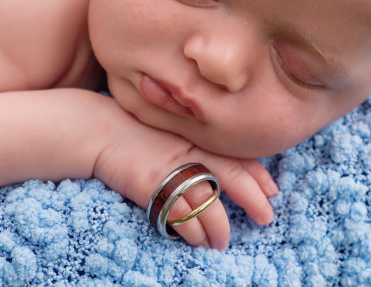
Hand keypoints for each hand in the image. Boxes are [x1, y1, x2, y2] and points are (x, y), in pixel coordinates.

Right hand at [93, 110, 277, 248]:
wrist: (98, 128)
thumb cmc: (134, 130)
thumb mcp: (171, 130)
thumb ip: (193, 144)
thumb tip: (214, 163)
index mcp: (196, 136)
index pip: (235, 154)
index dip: (257, 173)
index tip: (272, 190)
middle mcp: (189, 150)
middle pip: (230, 177)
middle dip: (252, 199)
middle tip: (266, 218)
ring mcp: (170, 168)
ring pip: (206, 202)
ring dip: (218, 226)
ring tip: (222, 241)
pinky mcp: (150, 185)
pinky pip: (178, 214)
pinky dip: (190, 231)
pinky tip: (195, 239)